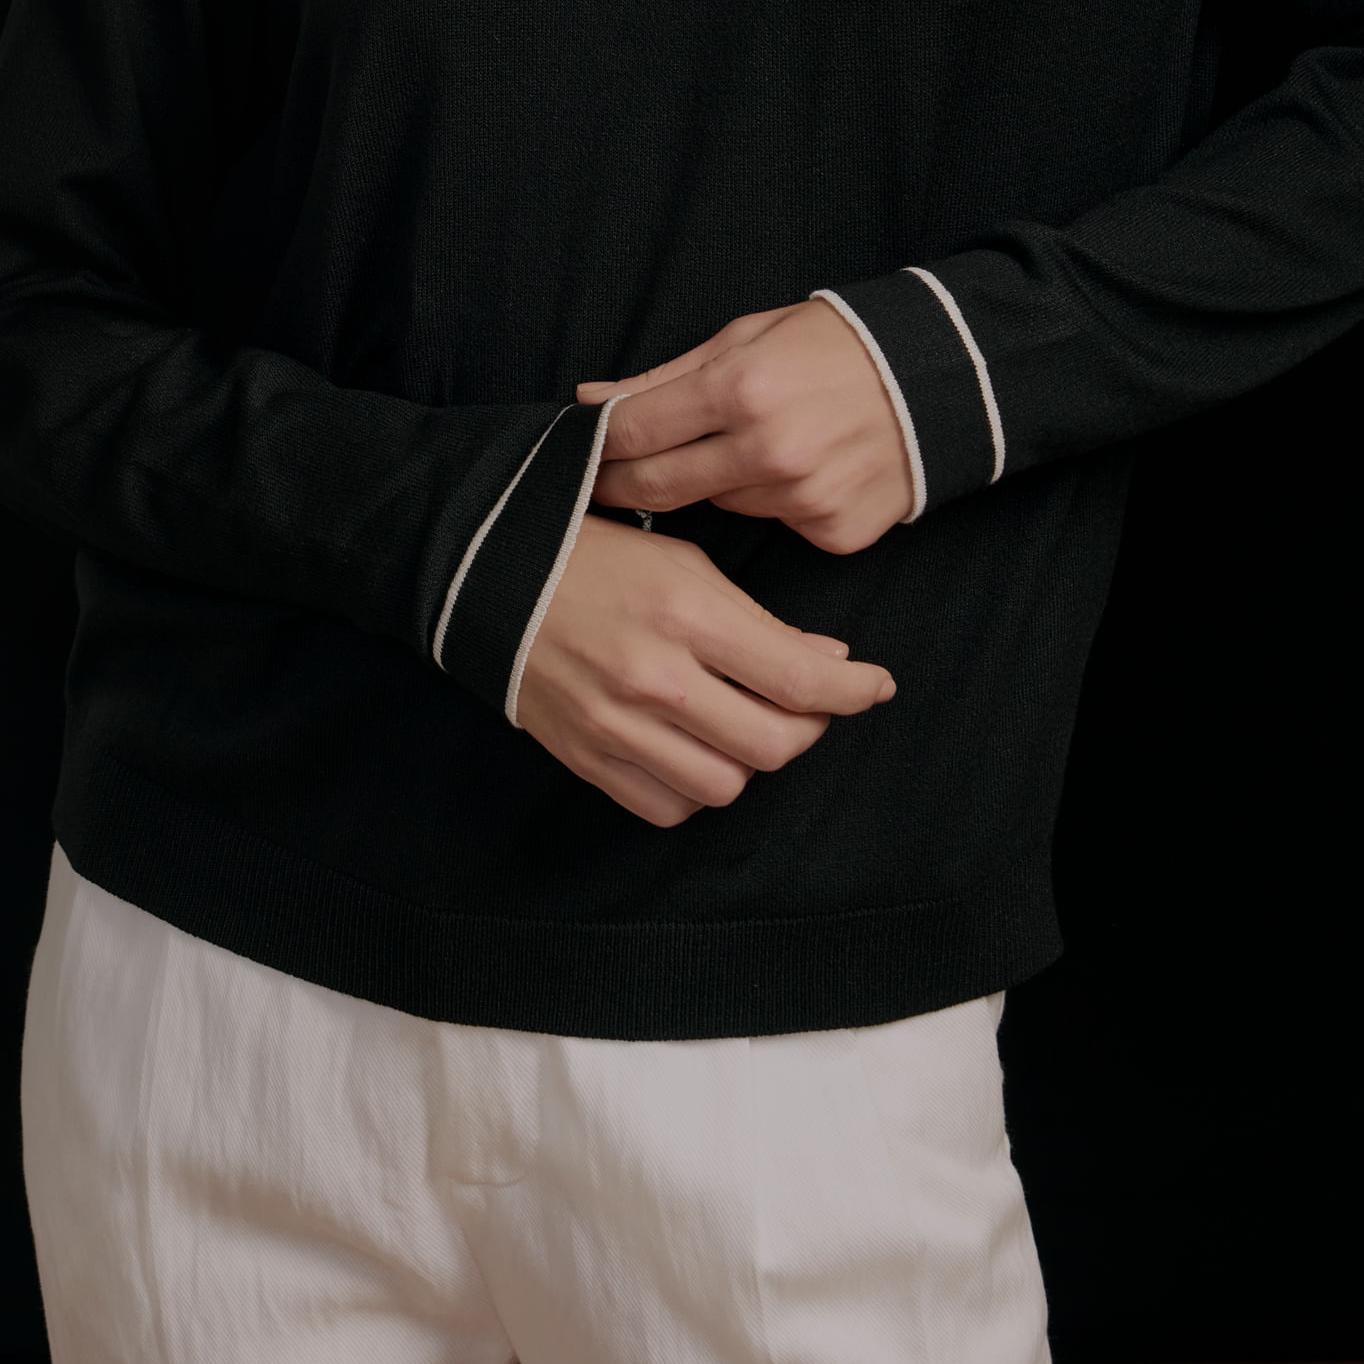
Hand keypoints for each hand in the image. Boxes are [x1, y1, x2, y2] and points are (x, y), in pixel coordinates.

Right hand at [514, 514, 894, 826]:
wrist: (487, 578)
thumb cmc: (595, 556)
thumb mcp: (684, 562)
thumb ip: (757, 621)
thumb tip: (828, 663)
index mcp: (686, 612)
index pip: (799, 676)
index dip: (855, 690)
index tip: (876, 687)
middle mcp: (656, 676)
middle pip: (773, 745)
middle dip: (807, 727)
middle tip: (805, 704)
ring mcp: (618, 724)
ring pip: (726, 785)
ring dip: (748, 760)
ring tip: (741, 723)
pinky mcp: (587, 757)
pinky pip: (667, 806)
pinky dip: (694, 788)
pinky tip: (693, 749)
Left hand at [579, 298, 912, 555]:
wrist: (941, 377)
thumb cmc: (834, 345)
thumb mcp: (747, 337)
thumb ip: (664, 378)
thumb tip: (591, 400)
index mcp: (740, 388)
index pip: (635, 433)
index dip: (596, 445)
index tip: (577, 451)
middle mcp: (768, 450)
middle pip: (660, 487)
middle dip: (621, 485)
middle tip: (603, 483)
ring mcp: (803, 497)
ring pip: (720, 506)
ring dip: (716, 484)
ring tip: (748, 447)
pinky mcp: (834, 531)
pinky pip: (777, 525)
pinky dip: (775, 502)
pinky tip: (803, 469)